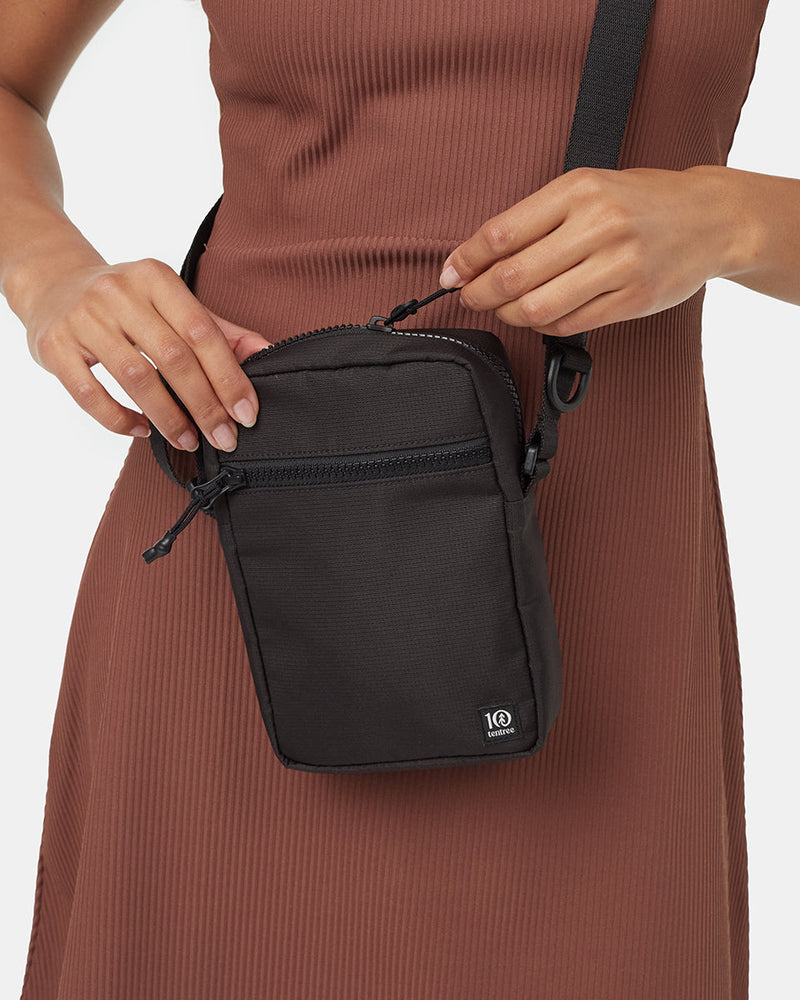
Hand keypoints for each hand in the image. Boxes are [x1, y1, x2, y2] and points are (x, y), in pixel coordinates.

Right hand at [25, 256, 272, 451]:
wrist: (52, 282)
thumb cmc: (125, 301)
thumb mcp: (171, 302)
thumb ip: (219, 329)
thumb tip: (268, 353)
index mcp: (156, 278)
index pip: (203, 333)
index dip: (229, 377)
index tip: (247, 413)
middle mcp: (119, 293)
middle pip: (174, 358)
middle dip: (205, 404)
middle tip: (224, 436)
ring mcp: (83, 319)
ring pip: (135, 377)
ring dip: (168, 417)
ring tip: (189, 440)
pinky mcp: (55, 346)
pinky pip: (90, 394)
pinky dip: (120, 419)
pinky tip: (142, 430)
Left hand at [438, 166, 734, 337]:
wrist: (711, 218)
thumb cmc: (640, 201)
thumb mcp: (587, 189)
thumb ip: (536, 219)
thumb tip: (476, 257)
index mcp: (579, 190)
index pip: (502, 232)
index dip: (466, 260)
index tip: (450, 274)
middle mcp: (599, 226)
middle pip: (514, 275)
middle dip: (479, 293)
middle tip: (469, 297)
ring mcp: (618, 266)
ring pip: (538, 307)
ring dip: (509, 314)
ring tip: (505, 308)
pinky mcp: (633, 299)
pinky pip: (569, 324)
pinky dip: (544, 325)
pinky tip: (541, 315)